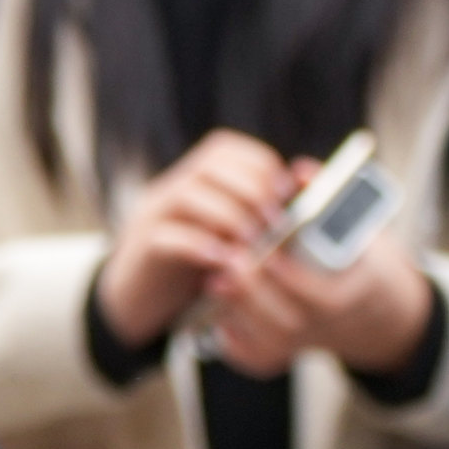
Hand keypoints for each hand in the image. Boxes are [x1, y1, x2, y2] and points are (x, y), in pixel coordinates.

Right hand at [94, 130, 296, 351]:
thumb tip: (307, 190)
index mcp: (195, 179)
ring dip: (229, 216)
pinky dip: (200, 246)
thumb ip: (262, 216)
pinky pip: (167, 237)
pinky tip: (223, 262)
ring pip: (188, 193)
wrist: (141, 300)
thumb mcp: (231, 236)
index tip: (286, 194)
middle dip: (251, 190)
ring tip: (253, 244)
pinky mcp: (143, 249)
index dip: (260, 165)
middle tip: (275, 223)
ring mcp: (154, 216)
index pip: (225, 149)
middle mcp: (173, 188)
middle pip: (210, 165)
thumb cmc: (198, 266)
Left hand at [201, 158, 433, 377]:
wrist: (371, 305)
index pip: (323, 297)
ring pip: (271, 342)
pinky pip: (259, 359)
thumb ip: (328, 197)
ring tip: (216, 280)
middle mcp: (331, 324)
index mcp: (354, 291)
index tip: (267, 255)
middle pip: (290, 324)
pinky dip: (237, 343)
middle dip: (256, 294)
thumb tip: (300, 173)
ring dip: (241, 312)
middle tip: (229, 262)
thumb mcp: (358, 225)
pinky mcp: (288, 352)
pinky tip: (219, 315)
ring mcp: (308, 341)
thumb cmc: (358, 256)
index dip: (292, 278)